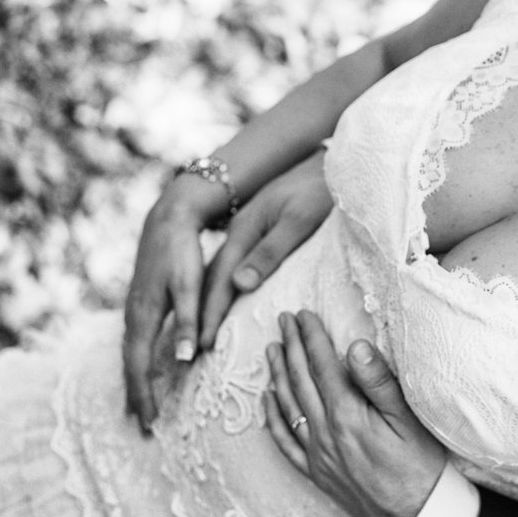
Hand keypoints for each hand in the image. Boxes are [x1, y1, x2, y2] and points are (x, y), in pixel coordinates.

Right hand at [123, 175, 225, 431]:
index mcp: (144, 315)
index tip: (149, 424)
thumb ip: (190, 321)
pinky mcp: (141, 304)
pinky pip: (135, 344)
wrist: (169, 219)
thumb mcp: (190, 285)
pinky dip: (137, 365)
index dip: (144, 396)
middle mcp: (133, 316)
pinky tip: (144, 372)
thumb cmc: (183, 251)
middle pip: (130, 366)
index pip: (139, 366)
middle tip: (142, 431)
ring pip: (130, 356)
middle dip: (135, 398)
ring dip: (134, 384)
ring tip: (138, 411)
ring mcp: (134, 310)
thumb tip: (185, 360)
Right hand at [198, 152, 332, 349]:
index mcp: (245, 232)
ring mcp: (248, 233)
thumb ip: (271, 251)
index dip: (210, 314)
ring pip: (219, 276)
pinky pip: (233, 269)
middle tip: (191, 353)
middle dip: (201, 316)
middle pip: (213, 281)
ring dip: (208, 306)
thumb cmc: (319, 190)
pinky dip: (223, 291)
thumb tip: (240, 284)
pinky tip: (223, 306)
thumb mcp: (299, 220)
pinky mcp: (259, 234)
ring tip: (198, 337)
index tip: (200, 345)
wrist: (326, 163)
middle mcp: (240, 234)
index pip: (221, 281)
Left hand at [266, 310, 446, 516]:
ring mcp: (316, 452)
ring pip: (288, 405)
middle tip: (283, 320)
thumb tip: (355, 346)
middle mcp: (325, 432)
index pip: (322, 365)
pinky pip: (284, 440)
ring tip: (271, 348)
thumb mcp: (408, 419)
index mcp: (347, 414)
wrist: (412, 516)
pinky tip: (267, 400)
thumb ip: (379, 382)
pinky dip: (272, 417)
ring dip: (277, 374)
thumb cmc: (418, 465)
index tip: (303, 314)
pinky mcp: (315, 470)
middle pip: (300, 380)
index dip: (311, 337)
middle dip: (290, 346)